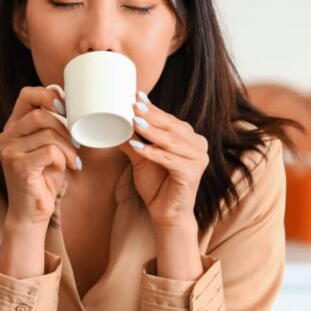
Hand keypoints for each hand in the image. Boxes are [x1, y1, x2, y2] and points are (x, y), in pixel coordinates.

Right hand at [0, 85, 80, 226]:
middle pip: (40, 114)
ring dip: (68, 146)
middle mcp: (5, 137)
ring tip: (73, 159)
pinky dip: (64, 158)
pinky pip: (50, 151)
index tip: (66, 108)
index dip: (49, 95)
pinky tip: (68, 168)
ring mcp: (9, 152)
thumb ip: (52, 126)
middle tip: (75, 142)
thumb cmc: (43, 179)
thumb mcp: (48, 147)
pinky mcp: (19, 167)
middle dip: (65, 127)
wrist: (31, 213)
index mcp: (12, 128)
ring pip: (48, 133)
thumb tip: (68, 101)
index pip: (27, 95)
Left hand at [118, 92, 208, 230]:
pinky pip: (171, 160)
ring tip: (133, 122)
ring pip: (171, 141)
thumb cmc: (157, 185)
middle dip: (151, 115)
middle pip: (171, 127)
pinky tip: (138, 147)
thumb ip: (132, 141)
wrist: (167, 214)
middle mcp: (198, 145)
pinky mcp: (192, 174)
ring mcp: (198, 159)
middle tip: (133, 104)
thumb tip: (112, 123)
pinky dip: (154, 153)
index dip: (152, 108)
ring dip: (151, 131)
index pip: (169, 119)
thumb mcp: (141, 158)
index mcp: (189, 138)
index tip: (136, 95)